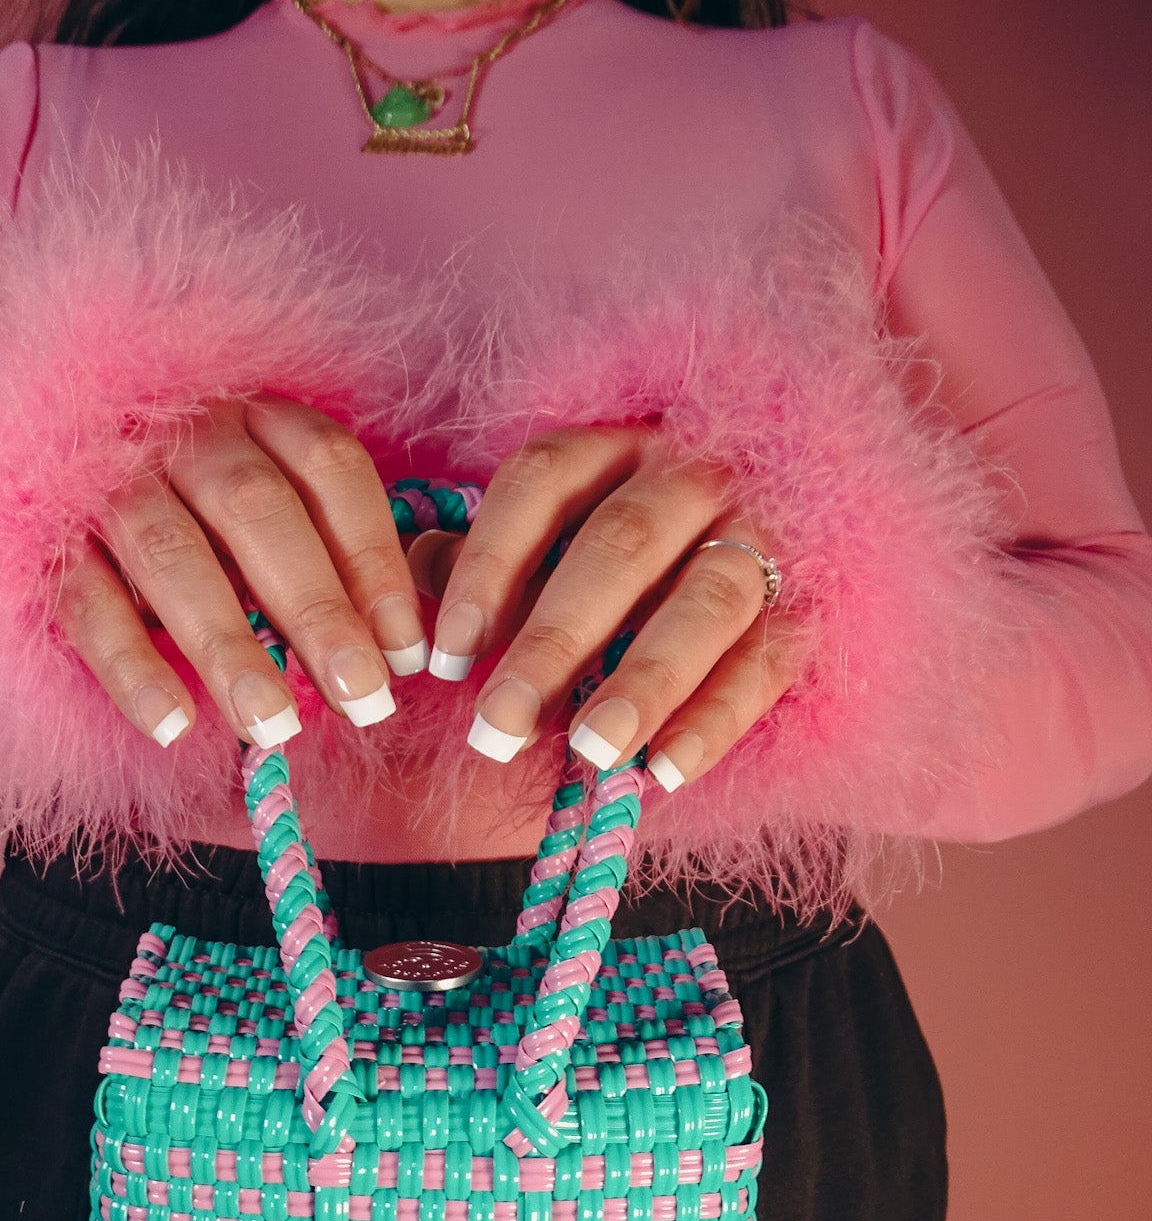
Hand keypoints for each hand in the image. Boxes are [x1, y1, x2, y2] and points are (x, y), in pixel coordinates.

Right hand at [51, 396, 426, 747]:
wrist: (49, 467)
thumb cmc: (192, 514)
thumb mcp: (261, 511)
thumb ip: (319, 556)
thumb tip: (391, 651)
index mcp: (251, 417)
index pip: (328, 470)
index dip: (374, 560)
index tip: (407, 652)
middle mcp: (181, 432)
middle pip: (258, 511)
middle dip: (318, 610)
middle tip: (364, 698)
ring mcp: (106, 480)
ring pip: (171, 555)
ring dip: (229, 647)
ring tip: (275, 726)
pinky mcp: (46, 540)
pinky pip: (86, 603)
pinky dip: (131, 668)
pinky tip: (173, 726)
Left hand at [414, 426, 789, 789]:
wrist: (763, 542)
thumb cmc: (624, 555)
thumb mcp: (554, 539)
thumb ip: (487, 559)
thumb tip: (414, 571)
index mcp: (614, 449)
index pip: (542, 483)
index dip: (490, 564)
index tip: (446, 655)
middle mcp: (691, 475)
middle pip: (619, 545)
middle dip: (553, 642)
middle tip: (495, 728)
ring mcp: (761, 534)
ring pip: (706, 597)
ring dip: (646, 677)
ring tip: (590, 750)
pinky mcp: (806, 605)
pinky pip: (768, 660)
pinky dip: (717, 719)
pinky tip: (664, 771)